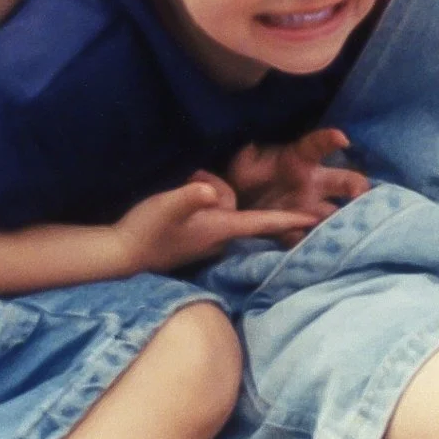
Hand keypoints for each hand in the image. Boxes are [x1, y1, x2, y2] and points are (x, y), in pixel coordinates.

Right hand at [114, 174, 322, 272]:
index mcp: (221, 228)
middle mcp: (222, 238)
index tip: (317, 219)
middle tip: (189, 184)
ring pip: (223, 206)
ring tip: (178, 194)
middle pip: (239, 206)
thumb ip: (191, 196)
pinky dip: (203, 203)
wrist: (121, 254)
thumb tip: (210, 190)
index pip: (263, 222)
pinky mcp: (199, 240)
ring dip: (206, 193)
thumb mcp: (167, 205)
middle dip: (221, 189)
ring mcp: (210, 241)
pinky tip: (180, 203)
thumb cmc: (146, 230)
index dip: (290, 220)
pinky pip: (212, 215)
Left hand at [227, 126, 370, 240]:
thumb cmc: (246, 175)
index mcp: (301, 160)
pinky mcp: (299, 232)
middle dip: (357, 187)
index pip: (318, 146)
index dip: (329, 140)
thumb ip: (249, 158)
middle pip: (345, 182)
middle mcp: (315, 184)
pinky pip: (311, 239)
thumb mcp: (244, 161)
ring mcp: (311, 210)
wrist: (239, 205)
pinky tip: (322, 252)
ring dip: (343, 221)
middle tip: (361, 195)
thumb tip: (251, 150)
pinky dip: (316, 246)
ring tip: (353, 230)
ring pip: (336, 214)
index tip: (342, 140)